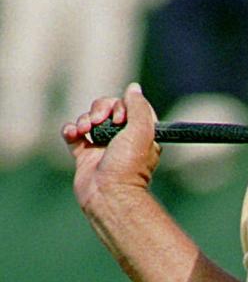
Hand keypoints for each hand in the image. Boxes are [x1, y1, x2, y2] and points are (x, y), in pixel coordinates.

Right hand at [61, 83, 159, 209]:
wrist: (108, 193)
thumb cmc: (128, 164)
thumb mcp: (142, 130)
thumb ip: (138, 106)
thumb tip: (133, 87)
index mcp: (141, 132)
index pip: (129, 106)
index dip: (121, 106)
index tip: (120, 118)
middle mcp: (122, 137)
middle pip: (107, 108)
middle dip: (100, 109)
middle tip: (99, 121)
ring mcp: (102, 145)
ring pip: (90, 119)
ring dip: (84, 120)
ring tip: (85, 131)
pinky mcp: (84, 154)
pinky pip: (74, 133)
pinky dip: (70, 130)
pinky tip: (73, 134)